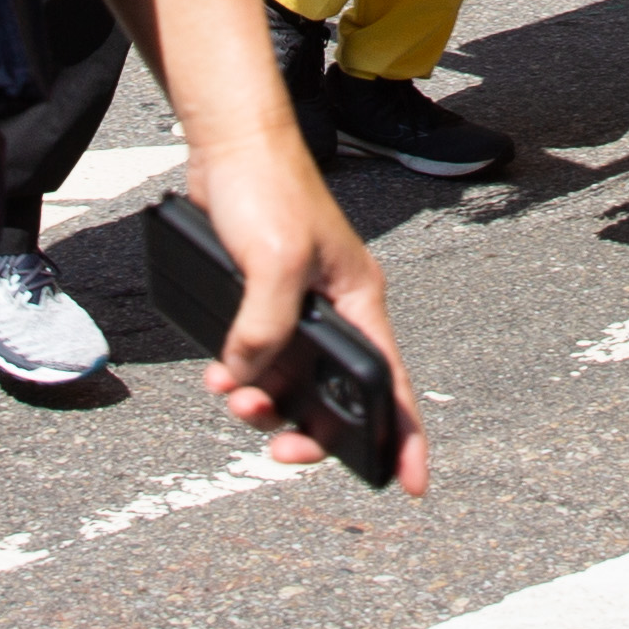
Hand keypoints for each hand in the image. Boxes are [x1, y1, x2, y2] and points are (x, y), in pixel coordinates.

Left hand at [183, 122, 430, 495]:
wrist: (229, 144)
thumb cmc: (269, 189)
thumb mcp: (273, 265)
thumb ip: (265, 328)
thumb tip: (245, 378)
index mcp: (359, 301)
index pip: (391, 383)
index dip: (405, 437)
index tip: (411, 484)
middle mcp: (337, 309)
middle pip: (336, 395)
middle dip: (308, 430)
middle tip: (276, 449)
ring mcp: (300, 305)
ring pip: (290, 382)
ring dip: (263, 402)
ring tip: (231, 395)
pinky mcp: (263, 298)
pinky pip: (257, 357)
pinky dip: (239, 374)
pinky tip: (217, 373)